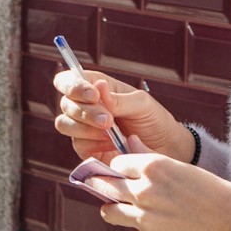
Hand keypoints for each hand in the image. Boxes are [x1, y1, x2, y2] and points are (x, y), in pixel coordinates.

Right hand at [53, 68, 195, 162]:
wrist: (165, 149)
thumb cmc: (153, 120)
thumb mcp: (141, 104)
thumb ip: (117, 99)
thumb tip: (98, 87)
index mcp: (95, 87)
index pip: (67, 80)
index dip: (72, 85)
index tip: (93, 95)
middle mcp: (85, 107)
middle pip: (65, 103)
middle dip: (85, 111)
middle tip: (109, 121)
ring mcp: (83, 129)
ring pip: (64, 123)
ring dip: (86, 127)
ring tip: (111, 132)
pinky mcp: (86, 149)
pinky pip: (77, 144)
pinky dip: (93, 143)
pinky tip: (112, 144)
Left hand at [84, 150, 230, 230]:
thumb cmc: (216, 194)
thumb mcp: (184, 168)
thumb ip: (151, 157)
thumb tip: (130, 141)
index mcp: (154, 167)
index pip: (116, 164)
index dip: (120, 169)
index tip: (125, 174)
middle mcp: (144, 191)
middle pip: (105, 186)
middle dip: (107, 187)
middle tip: (113, 190)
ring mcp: (144, 218)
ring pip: (109, 212)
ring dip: (116, 210)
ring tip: (128, 211)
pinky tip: (157, 230)